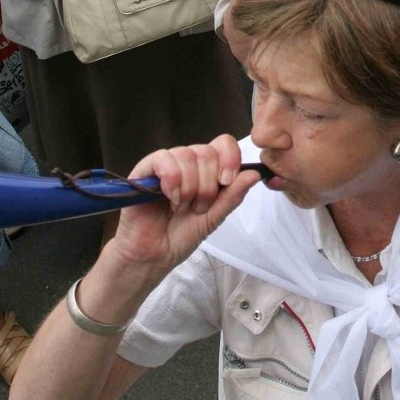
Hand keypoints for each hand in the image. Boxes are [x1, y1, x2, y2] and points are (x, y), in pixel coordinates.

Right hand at [110, 136, 260, 275]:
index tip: (226, 182)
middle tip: (198, 207)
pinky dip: (172, 181)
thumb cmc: (182, 235)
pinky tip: (171, 199)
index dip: (229, 158)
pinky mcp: (145, 170)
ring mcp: (166, 164)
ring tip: (182, 208)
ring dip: (189, 188)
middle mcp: (187, 162)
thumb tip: (254, 174)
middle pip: (207, 152)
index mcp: (206, 169)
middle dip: (207, 185)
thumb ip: (233, 195)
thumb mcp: (214, 217)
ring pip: (186, 155)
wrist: (154, 255)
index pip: (223, 144)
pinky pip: (164, 159)